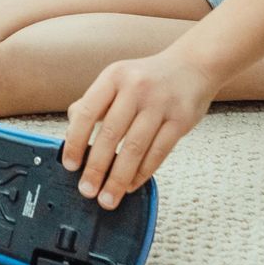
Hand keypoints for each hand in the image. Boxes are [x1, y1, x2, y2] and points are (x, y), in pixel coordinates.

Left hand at [61, 51, 215, 208]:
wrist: (193, 66)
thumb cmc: (148, 78)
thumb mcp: (117, 79)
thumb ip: (94, 103)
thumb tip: (71, 134)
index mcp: (114, 77)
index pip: (87, 112)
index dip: (75, 141)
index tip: (70, 165)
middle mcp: (136, 88)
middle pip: (110, 134)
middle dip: (96, 168)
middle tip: (87, 190)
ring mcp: (160, 104)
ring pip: (134, 148)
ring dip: (118, 178)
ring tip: (108, 198)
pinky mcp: (180, 120)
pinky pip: (158, 153)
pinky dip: (142, 173)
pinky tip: (130, 185)